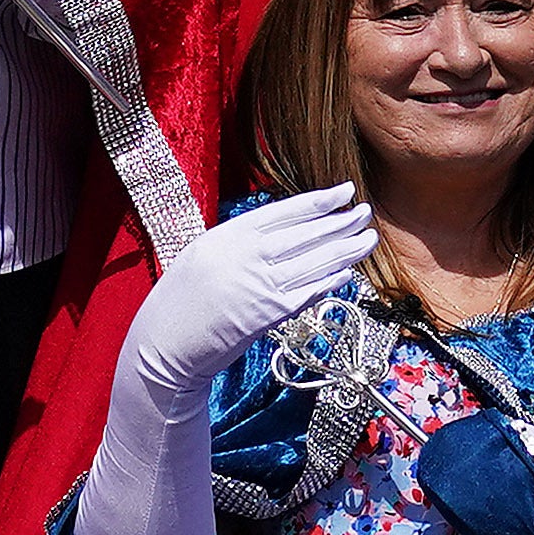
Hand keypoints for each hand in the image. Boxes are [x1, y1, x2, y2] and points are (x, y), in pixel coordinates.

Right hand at [115, 190, 372, 426]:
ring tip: (367, 238)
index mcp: (229, 234)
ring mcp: (260, 286)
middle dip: (341, 222)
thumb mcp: (203, 253)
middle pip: (307, 234)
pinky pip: (308, 293)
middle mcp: (248, 256)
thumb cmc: (180, 298)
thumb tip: (282, 230)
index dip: (320, 201)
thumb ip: (240, 240)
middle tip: (366, 212)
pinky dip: (329, 282)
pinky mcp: (269, 315)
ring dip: (345, 250)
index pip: (286, 211)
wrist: (166, 343)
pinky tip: (347, 273)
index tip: (345, 191)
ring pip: (314, 263)